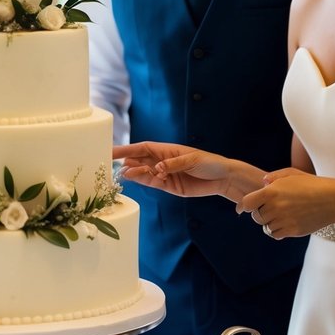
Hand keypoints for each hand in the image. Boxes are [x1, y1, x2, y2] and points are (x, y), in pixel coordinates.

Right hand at [112, 142, 242, 199]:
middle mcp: (162, 160)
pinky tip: (134, 180)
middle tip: (116, 167)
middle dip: (126, 162)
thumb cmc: (210, 163)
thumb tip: (157, 168)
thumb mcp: (193, 160)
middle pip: (138, 160)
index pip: (141, 148)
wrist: (223, 178)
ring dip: (133, 173)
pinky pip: (151, 183)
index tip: (111, 151)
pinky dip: (142, 182)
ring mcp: (164, 174)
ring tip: (124, 175)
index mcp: (166, 149)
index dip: (126, 149)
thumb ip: (173, 164)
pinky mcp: (168, 186)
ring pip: (142, 173)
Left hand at [241, 168, 334, 238]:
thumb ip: (275, 177)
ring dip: (270, 222)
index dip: (243, 206)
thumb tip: (263, 182)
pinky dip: (277, 231)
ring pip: (266, 226)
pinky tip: (284, 224)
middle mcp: (275, 206)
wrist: (333, 199)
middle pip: (257, 216)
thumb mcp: (293, 173)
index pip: (247, 203)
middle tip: (270, 209)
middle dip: (260, 214)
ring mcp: (283, 219)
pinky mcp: (292, 230)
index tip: (242, 209)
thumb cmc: (312, 184)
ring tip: (282, 215)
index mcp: (271, 191)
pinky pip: (276, 234)